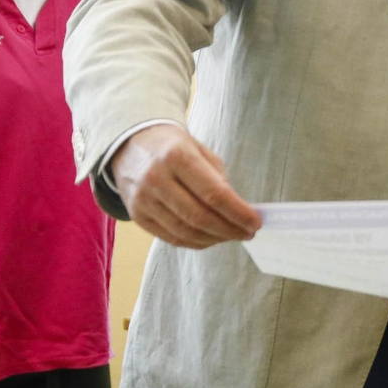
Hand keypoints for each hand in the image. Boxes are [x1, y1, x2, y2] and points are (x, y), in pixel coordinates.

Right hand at [110, 125, 261, 248]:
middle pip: (199, 217)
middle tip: (248, 233)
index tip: (256, 222)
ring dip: (214, 239)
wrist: (131, 145)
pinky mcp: (137, 216)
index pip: (213, 193)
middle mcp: (156, 179)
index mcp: (177, 156)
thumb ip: (219, 180)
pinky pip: (170, 238)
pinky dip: (195, 242)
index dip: (238, 212)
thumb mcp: (200, 151)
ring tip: (232, 236)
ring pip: (185, 232)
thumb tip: (239, 212)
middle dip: (229, 230)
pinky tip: (211, 238)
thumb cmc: (174, 147)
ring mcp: (143, 200)